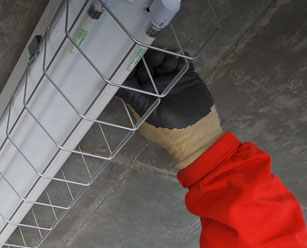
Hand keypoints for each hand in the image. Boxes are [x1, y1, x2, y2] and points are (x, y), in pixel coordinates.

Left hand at [117, 52, 221, 168]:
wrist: (197, 133)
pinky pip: (183, 61)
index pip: (133, 74)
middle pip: (148, 63)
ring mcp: (171, 80)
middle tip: (157, 57)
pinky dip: (182, 57)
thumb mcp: (146, 112)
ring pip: (165, 60)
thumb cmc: (168, 129)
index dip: (132, 63)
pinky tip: (182, 59)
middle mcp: (155, 85)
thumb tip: (109, 88)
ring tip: (171, 64)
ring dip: (167, 56)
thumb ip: (131, 96)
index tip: (135, 55)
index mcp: (142, 93)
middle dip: (151, 57)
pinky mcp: (187, 77)